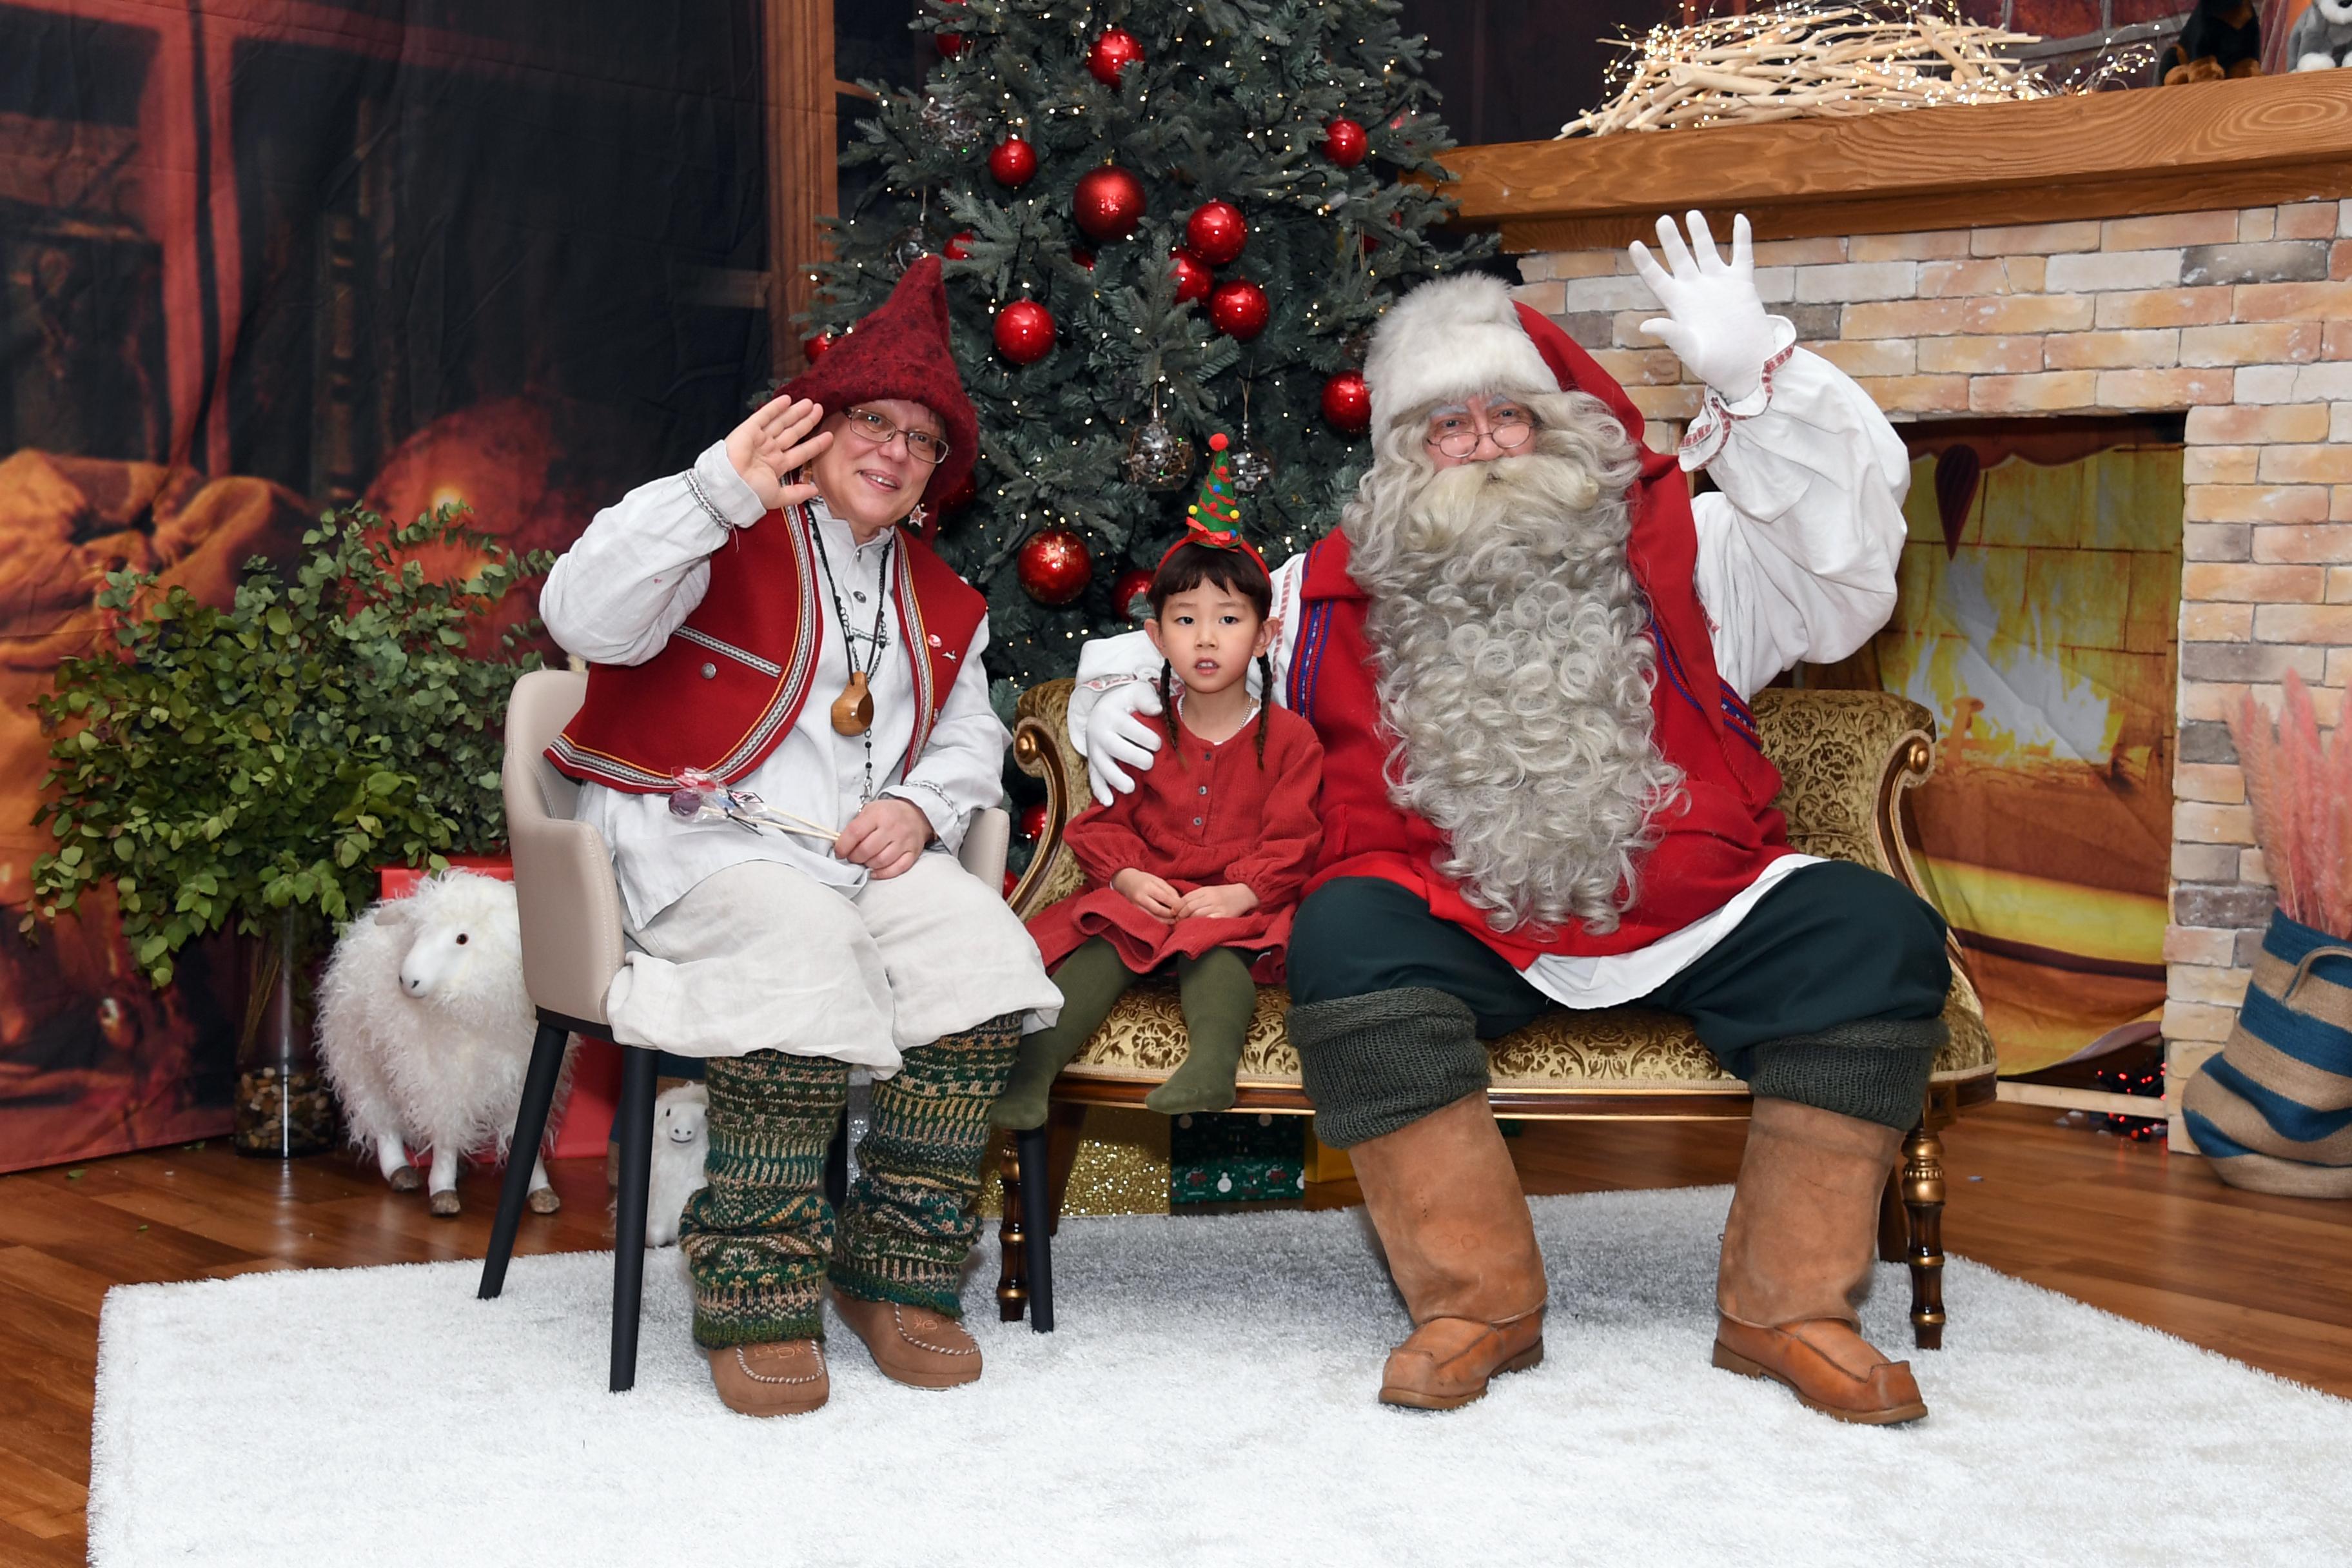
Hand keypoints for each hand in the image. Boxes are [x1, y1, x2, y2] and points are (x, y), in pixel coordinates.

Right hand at [725, 394, 833, 510]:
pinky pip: (765, 415)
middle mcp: (770, 450)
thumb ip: (797, 494)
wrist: (730, 485)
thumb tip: (815, 491)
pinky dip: (776, 407)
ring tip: (811, 403)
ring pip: (782, 422)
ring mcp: (760, 439)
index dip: (815, 444)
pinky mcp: (749, 429)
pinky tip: (788, 400)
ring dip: (796, 412)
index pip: (801, 452)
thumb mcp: (778, 496)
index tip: (829, 436)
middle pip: (793, 433)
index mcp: (777, 465)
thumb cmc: (751, 492)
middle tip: (820, 410)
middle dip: (807, 422)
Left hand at [833, 797, 932, 879]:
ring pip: (880, 861)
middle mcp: (892, 827)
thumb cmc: (888, 814)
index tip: (839, 852)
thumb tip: (842, 846)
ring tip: (865, 861)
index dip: (843, 846)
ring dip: (868, 865)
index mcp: (878, 814)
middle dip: (854, 858)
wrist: (916, 814)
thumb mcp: (870, 810)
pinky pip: (897, 868)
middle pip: (866, 850)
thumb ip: (856, 826)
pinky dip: (883, 873)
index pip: (855, 833)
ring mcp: (904, 841)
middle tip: (852, 857)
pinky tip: (875, 871)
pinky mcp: (913, 852)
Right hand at [1082, 680, 1164, 804]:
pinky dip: (1100, 791)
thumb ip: (1147, 699)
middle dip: (1133, 757)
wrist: (1105, 706)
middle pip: (1114, 748)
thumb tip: (1157, 710)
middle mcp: (1098, 732)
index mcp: (1109, 714)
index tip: (1158, 744)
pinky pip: (1094, 778)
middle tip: (1149, 763)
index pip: (1126, 727)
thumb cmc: (1128, 700)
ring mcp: (1094, 749)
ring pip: (1102, 766)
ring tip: (1131, 788)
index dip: (1143, 737)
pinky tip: (1109, 802)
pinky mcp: (1093, 762)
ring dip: (1116, 779)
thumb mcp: (1137, 691)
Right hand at [1112, 868, 1181, 921]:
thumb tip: (1179, 901)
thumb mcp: (1157, 880)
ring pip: (1153, 917)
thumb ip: (1168, 890)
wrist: (1124, 881)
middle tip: (1180, 916)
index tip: (1184, 908)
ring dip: (1166, 921)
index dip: (1175, 905)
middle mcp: (1140, 897)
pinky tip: (1165, 921)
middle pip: (1158, 910)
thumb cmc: (1143, 879)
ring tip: (1175, 920)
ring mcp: (1136, 906)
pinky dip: (1158, 921)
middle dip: (1171, 914)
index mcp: (1147, 887)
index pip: (1164, 898)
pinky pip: (1148, 919)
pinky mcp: (1134, 912)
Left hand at [1173, 883, 1257, 920]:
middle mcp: (1211, 897)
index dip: (1177, 907)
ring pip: (1197, 915)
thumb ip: (1197, 896)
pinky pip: (1208, 921)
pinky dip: (1200, 924)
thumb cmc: (1225, 894)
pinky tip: (1197, 927)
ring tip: (1185, 925)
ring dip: (1188, 921)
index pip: (1186, 898)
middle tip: (1177, 921)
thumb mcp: (1210, 890)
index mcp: (1206, 890)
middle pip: (1190, 907)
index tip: (1173, 912)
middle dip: (1181, 915)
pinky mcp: (1224, 916)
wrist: (1245, 894)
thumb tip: (1179, 906)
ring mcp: (1218, 907)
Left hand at [1628, 212, 1775, 402]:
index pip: (1657, 279)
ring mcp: (1719, 284)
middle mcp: (1696, 290)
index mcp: (1679, 305)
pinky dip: (1742, 237)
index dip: (1645, 262)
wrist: (1749, 369)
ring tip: (1692, 214)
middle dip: (1671, 239)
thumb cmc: (1717, 366)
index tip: (1634, 244)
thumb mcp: (1691, 351)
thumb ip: (1672, 334)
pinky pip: (1742, 255)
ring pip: (1707, 251)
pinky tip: (1740, 219)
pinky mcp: (1742, 284)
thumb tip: (1646, 325)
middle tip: (1662, 219)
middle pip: (1680, 258)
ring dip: (1700, 233)